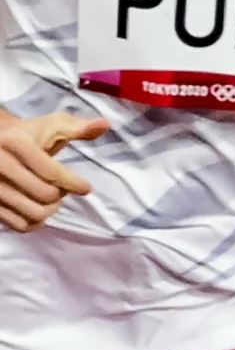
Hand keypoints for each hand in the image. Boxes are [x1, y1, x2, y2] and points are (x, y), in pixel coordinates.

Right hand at [0, 111, 104, 228]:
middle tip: (62, 188)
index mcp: (15, 143)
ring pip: (34, 213)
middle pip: (45, 195)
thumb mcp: (50, 127)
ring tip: (52, 199)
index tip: (86, 188)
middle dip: (61, 194)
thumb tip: (105, 124)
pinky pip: (20, 225)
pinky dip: (35, 222)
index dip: (75, 184)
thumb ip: (77, 128)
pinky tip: (38, 209)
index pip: (52, 173)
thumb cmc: (27, 136)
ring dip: (50, 210)